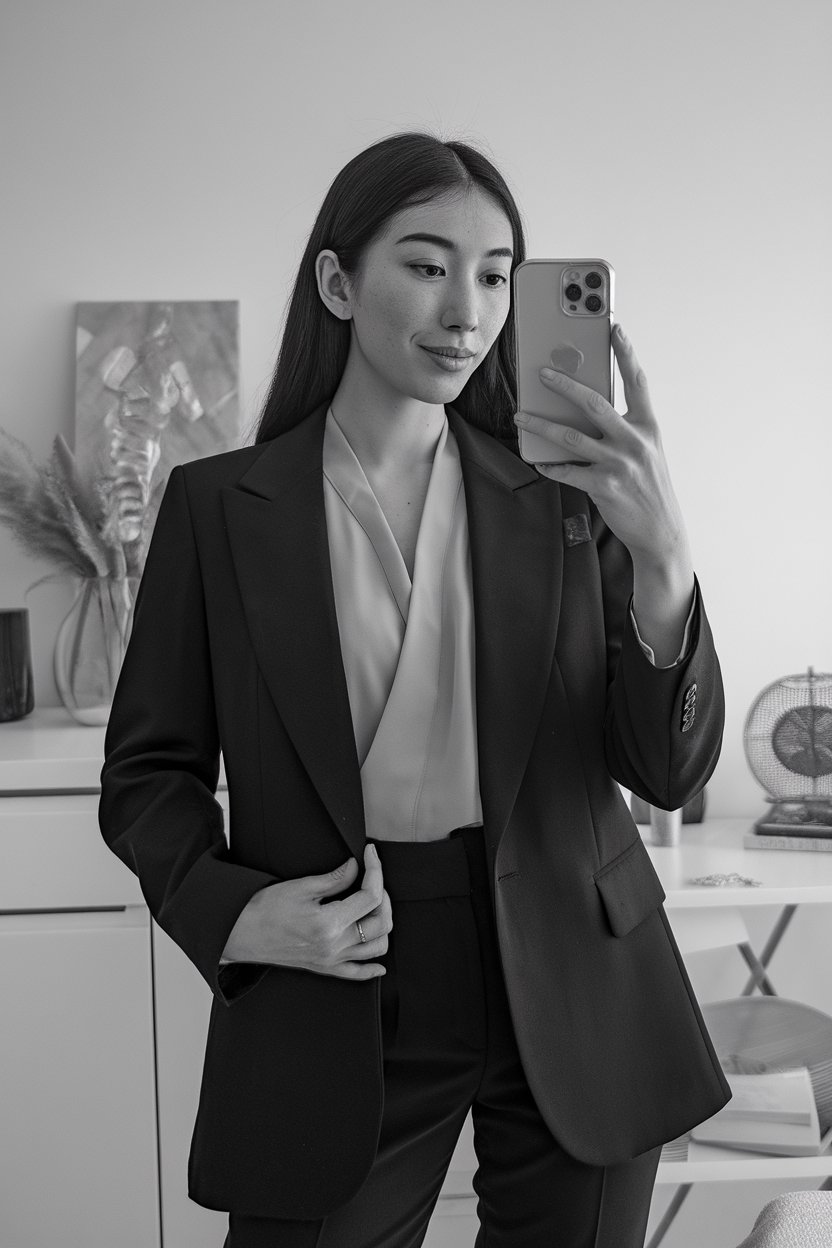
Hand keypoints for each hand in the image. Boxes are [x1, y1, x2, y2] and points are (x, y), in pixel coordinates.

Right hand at [221, 843, 391, 979]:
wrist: (240, 933)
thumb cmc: (264, 908)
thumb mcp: (301, 887)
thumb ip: (335, 878)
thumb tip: (356, 867)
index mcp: (329, 924)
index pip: (370, 896)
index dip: (376, 869)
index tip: (371, 852)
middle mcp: (335, 946)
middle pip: (380, 922)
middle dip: (383, 894)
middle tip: (372, 875)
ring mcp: (331, 960)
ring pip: (377, 947)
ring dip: (382, 924)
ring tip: (373, 904)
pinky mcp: (324, 968)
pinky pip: (357, 973)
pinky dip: (372, 968)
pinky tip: (379, 963)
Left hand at [514, 324, 689, 566]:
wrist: (661, 530)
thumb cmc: (649, 487)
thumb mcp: (646, 451)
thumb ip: (622, 429)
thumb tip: (585, 411)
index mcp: (647, 427)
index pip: (638, 382)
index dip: (626, 353)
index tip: (614, 328)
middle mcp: (634, 441)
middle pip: (594, 403)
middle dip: (564, 384)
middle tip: (541, 373)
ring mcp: (619, 464)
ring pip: (570, 436)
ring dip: (540, 425)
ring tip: (521, 416)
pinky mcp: (604, 486)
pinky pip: (567, 471)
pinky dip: (549, 465)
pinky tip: (536, 459)